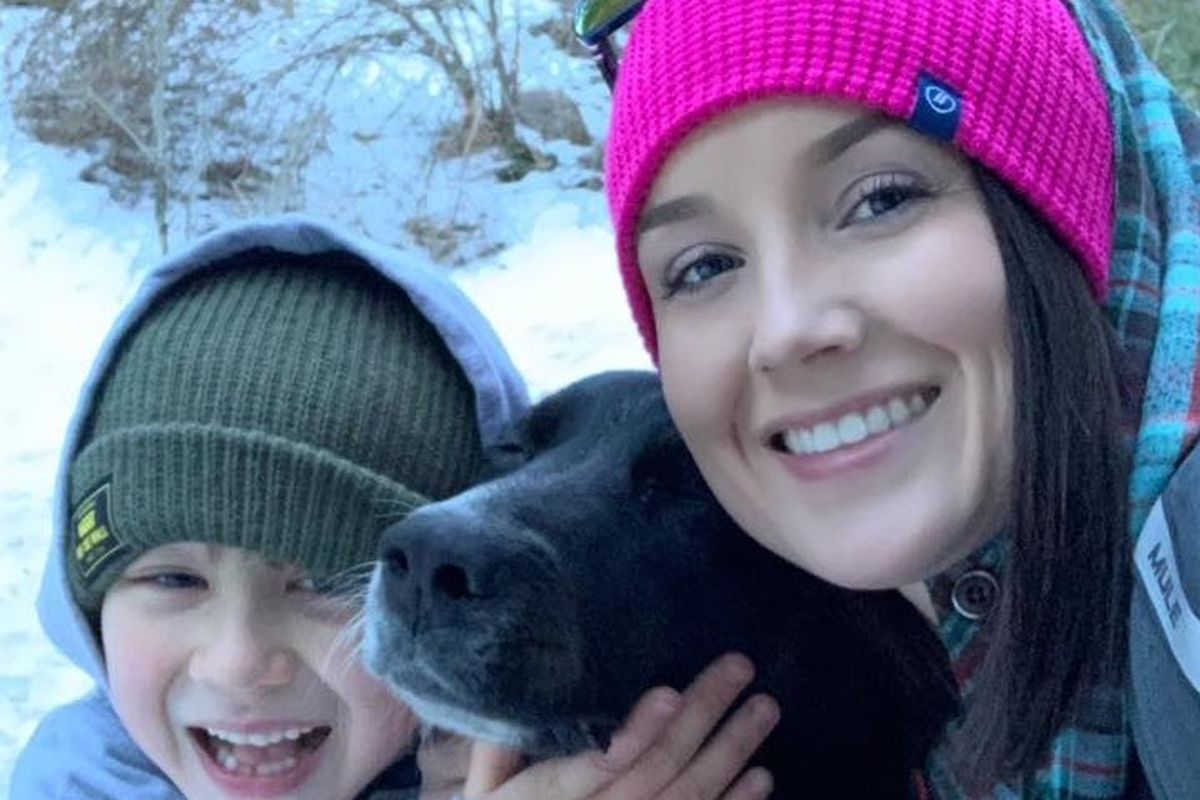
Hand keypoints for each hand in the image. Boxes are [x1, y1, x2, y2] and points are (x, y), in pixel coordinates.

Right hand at [459, 653, 779, 799]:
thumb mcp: (480, 796)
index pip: (589, 769)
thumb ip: (495, 750)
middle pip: (655, 772)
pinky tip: (762, 777)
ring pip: (686, 799)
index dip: (634, 734)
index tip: (669, 693)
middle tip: (739, 666)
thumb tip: (510, 687)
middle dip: (701, 717)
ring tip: (765, 709)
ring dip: (731, 753)